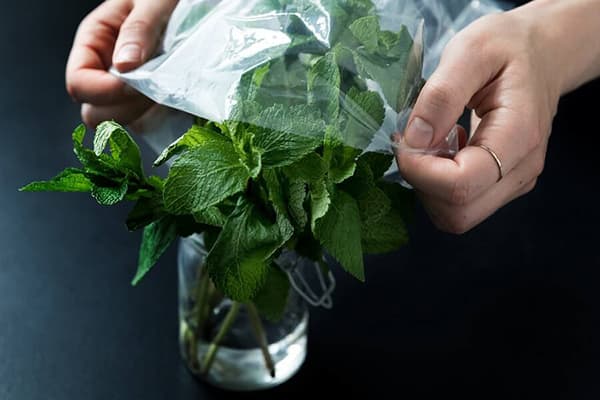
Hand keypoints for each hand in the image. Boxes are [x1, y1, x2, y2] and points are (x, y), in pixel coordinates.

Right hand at [66, 0, 177, 127]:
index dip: (103, 91)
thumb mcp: (152, 1)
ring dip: (145, 114)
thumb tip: (124, 65)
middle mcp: (105, 70)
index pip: (78, 84)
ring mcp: (126, 91)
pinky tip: (175, 101)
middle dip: (125, 107)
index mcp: (95, 42)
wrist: (193, 2)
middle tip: (156, 87)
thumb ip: (139, 29)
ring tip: (168, 91)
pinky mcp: (149, 102)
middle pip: (95, 113)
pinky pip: (147, 125)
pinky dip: (160, 120)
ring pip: (122, 123)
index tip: (134, 83)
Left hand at [396, 6, 561, 233]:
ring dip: (429, 185)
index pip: (460, 186)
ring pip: (457, 215)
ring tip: (434, 141)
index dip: (420, 171)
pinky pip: (461, 203)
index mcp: (518, 137)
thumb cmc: (508, 48)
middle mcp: (520, 171)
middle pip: (458, 213)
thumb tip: (414, 141)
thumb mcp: (470, 52)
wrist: (543, 53)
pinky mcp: (502, 185)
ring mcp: (513, 183)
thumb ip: (440, 96)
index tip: (404, 139)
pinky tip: (445, 148)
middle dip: (422, 184)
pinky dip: (439, 184)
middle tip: (416, 142)